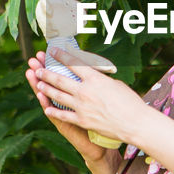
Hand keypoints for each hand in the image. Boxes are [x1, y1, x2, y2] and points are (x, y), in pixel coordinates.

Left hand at [26, 49, 147, 152]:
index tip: (52, 50)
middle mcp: (85, 91)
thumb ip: (101, 81)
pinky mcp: (82, 120)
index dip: (61, 56)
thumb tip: (94, 78)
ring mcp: (81, 107)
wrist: (135, 123)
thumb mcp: (116, 84)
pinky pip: (63, 115)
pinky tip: (46, 108)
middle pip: (60, 79)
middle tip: (38, 68)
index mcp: (95, 79)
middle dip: (47, 73)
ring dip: (46, 89)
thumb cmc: (130, 102)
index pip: (73, 63)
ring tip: (39, 84)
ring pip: (58, 96)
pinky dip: (53, 111)